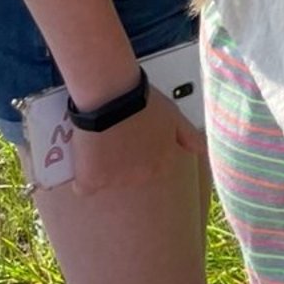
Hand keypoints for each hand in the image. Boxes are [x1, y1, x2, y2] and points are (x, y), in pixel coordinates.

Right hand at [67, 85, 203, 198]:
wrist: (113, 95)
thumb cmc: (143, 101)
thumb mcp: (174, 116)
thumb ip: (189, 137)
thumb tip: (201, 152)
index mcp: (163, 164)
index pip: (152, 169)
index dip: (141, 154)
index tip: (133, 141)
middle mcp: (143, 177)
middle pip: (130, 177)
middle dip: (123, 163)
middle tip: (116, 139)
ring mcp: (117, 181)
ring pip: (108, 182)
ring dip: (103, 168)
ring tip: (99, 142)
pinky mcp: (92, 180)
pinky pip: (84, 188)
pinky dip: (83, 178)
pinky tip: (84, 161)